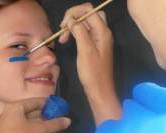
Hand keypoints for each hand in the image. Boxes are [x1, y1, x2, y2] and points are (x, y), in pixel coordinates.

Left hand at [0, 98, 69, 132]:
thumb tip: (68, 120)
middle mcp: (8, 112)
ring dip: (39, 126)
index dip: (47, 103)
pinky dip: (32, 131)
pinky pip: (22, 129)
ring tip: (50, 130)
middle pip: (30, 112)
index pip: (34, 101)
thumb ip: (54, 124)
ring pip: (26, 122)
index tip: (57, 106)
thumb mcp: (40, 130)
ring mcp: (5, 124)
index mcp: (14, 107)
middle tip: (55, 119)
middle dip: (44, 117)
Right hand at [60, 3, 121, 124]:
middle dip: (73, 18)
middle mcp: (103, 32)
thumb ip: (79, 31)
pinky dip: (75, 33)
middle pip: (88, 14)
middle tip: (62, 30)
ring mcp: (99, 39)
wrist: (99, 90)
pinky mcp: (95, 45)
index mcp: (103, 31)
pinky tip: (67, 40)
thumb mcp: (85, 50)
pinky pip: (85, 32)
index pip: (88, 10)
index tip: (63, 25)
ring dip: (73, 27)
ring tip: (62, 38)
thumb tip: (71, 19)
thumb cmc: (93, 73)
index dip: (74, 13)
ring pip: (85, 23)